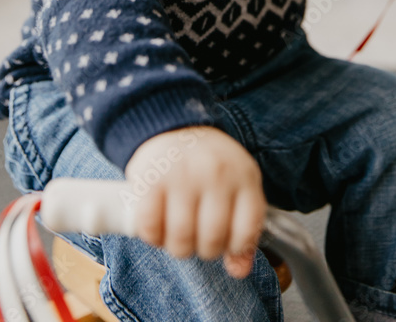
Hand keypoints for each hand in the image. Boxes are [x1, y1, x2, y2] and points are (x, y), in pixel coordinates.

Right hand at [125, 125, 266, 278]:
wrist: (172, 124)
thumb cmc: (209, 163)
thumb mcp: (237, 185)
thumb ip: (243, 228)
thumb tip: (238, 271)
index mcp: (244, 176)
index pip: (246, 232)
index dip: (234, 248)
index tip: (224, 241)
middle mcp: (216, 174)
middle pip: (212, 241)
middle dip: (203, 249)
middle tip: (196, 236)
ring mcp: (183, 175)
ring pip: (180, 239)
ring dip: (177, 247)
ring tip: (176, 233)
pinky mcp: (151, 179)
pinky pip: (150, 227)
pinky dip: (151, 236)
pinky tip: (157, 225)